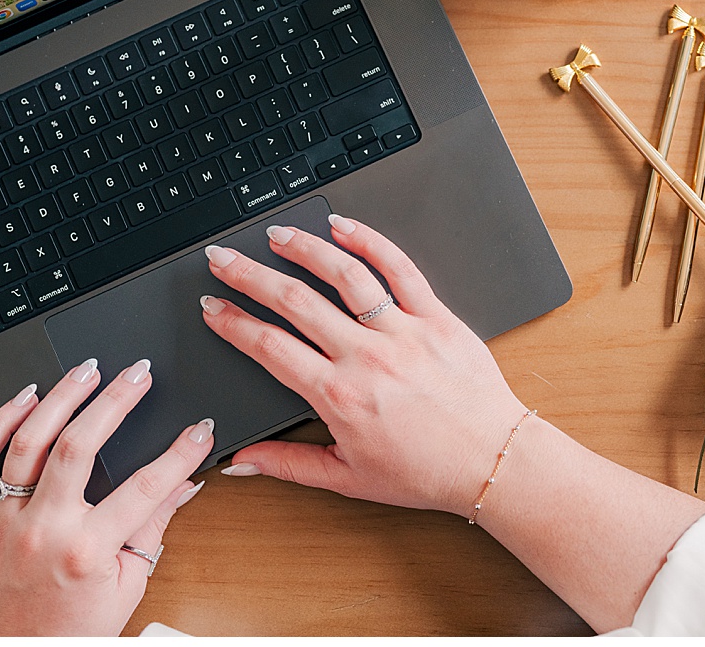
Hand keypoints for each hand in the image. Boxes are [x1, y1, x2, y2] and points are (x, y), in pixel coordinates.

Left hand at [0, 357, 214, 634]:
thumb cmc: (65, 633)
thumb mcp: (125, 587)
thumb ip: (153, 529)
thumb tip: (184, 486)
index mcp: (86, 552)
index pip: (146, 487)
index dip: (181, 453)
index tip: (199, 428)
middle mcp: (42, 530)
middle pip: (82, 444)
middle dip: (117, 399)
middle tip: (139, 373)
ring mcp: (2, 522)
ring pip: (29, 440)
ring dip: (61, 396)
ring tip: (87, 370)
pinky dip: (0, 421)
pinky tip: (26, 397)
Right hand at [201, 214, 529, 515]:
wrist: (491, 462)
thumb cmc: (426, 472)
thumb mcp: (348, 479)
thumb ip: (288, 465)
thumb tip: (239, 460)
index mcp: (339, 396)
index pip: (270, 347)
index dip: (233, 324)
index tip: (213, 308)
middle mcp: (368, 357)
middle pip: (295, 302)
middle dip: (250, 276)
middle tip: (224, 260)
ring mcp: (404, 332)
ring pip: (345, 276)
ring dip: (304, 249)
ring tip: (277, 235)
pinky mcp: (437, 317)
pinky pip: (400, 269)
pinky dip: (370, 242)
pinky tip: (343, 226)